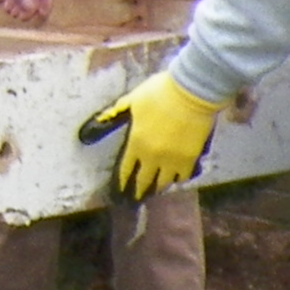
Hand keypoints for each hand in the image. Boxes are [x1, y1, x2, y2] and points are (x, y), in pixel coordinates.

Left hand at [78, 69, 221, 200]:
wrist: (191, 91)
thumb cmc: (160, 92)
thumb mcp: (133, 99)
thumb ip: (116, 112)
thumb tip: (98, 121)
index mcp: (136, 143)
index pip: (126, 168)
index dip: (123, 180)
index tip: (121, 189)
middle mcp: (152, 156)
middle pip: (144, 180)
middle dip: (139, 190)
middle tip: (137, 197)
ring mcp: (172, 160)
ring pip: (164, 182)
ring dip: (158, 186)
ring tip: (156, 189)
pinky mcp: (190, 159)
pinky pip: (183, 177)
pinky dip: (178, 179)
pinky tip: (177, 179)